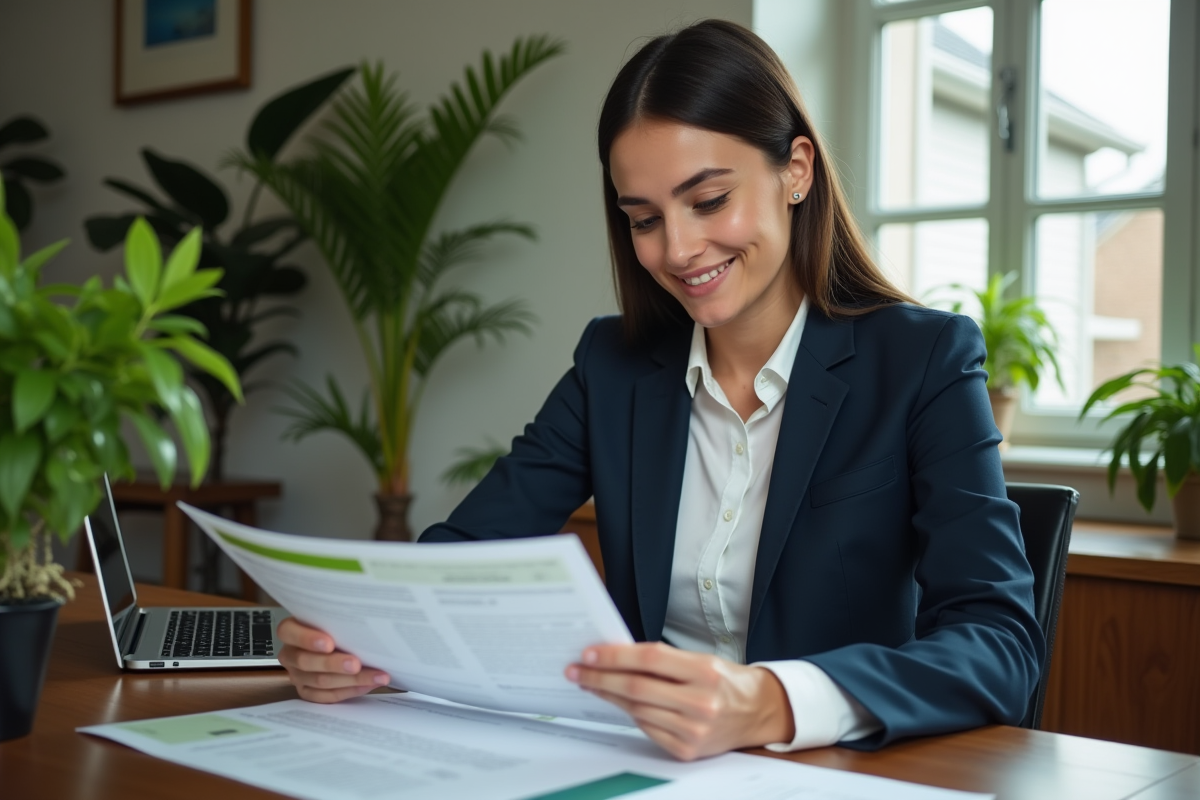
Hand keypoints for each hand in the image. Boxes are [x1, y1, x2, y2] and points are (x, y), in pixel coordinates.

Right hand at [276, 617, 389, 702]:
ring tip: (375, 676)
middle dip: (334, 664)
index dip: (307, 639)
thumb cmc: (335, 626)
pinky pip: (327, 696)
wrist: (336, 642)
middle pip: (306, 662)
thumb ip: (338, 621)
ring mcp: (297, 675)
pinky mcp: (307, 691)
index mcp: (290, 631)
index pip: (288, 632)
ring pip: (320, 681)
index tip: (329, 643)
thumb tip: (364, 625)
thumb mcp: (333, 619)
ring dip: (350, 680)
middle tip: (356, 664)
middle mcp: (289, 654)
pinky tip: (367, 684)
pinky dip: (350, 691)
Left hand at [565, 642, 794, 760]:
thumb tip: (616, 656)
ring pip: (637, 711)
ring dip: (609, 696)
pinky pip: (647, 729)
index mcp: (705, 672)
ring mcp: (694, 730)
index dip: (615, 655)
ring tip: (592, 684)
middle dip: (601, 678)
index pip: (650, 659)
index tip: (589, 653)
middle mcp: (701, 703)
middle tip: (577, 670)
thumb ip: (663, 659)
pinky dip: (631, 715)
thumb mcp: (701, 659)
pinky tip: (620, 704)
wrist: (758, 712)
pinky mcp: (687, 750)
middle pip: (637, 688)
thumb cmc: (726, 681)